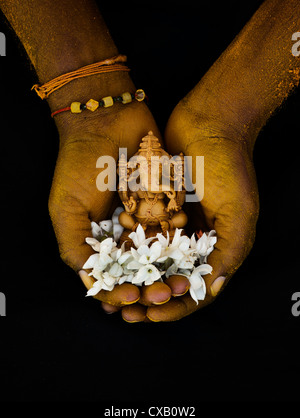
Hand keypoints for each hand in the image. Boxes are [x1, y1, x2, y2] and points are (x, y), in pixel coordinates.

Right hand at [48, 97, 169, 308]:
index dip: (119, 292)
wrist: (106, 120)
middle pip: (138, 270)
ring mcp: (144, 217)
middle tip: (161, 295)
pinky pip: (175, 226)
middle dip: (150, 286)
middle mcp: (121, 232)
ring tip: (178, 284)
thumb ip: (74, 247)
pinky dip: (180, 240)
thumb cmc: (79, 164)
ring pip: (161, 253)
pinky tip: (187, 253)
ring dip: (170, 271)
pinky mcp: (164, 201)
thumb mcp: (65, 208)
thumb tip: (91, 283)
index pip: (110, 276)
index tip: (131, 298)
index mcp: (96, 239)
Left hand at [122, 92, 258, 321]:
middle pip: (172, 279)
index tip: (153, 315)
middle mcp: (198, 238)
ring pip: (154, 260)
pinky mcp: (160, 205)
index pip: (199, 289)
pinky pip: (143, 233)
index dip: (177, 307)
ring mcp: (178, 222)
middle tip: (128, 313)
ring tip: (115, 293)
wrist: (209, 120)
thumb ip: (230, 250)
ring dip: (136, 278)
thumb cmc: (228, 165)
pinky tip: (111, 261)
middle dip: (151, 298)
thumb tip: (214, 288)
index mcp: (221, 245)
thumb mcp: (239, 210)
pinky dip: (130, 249)